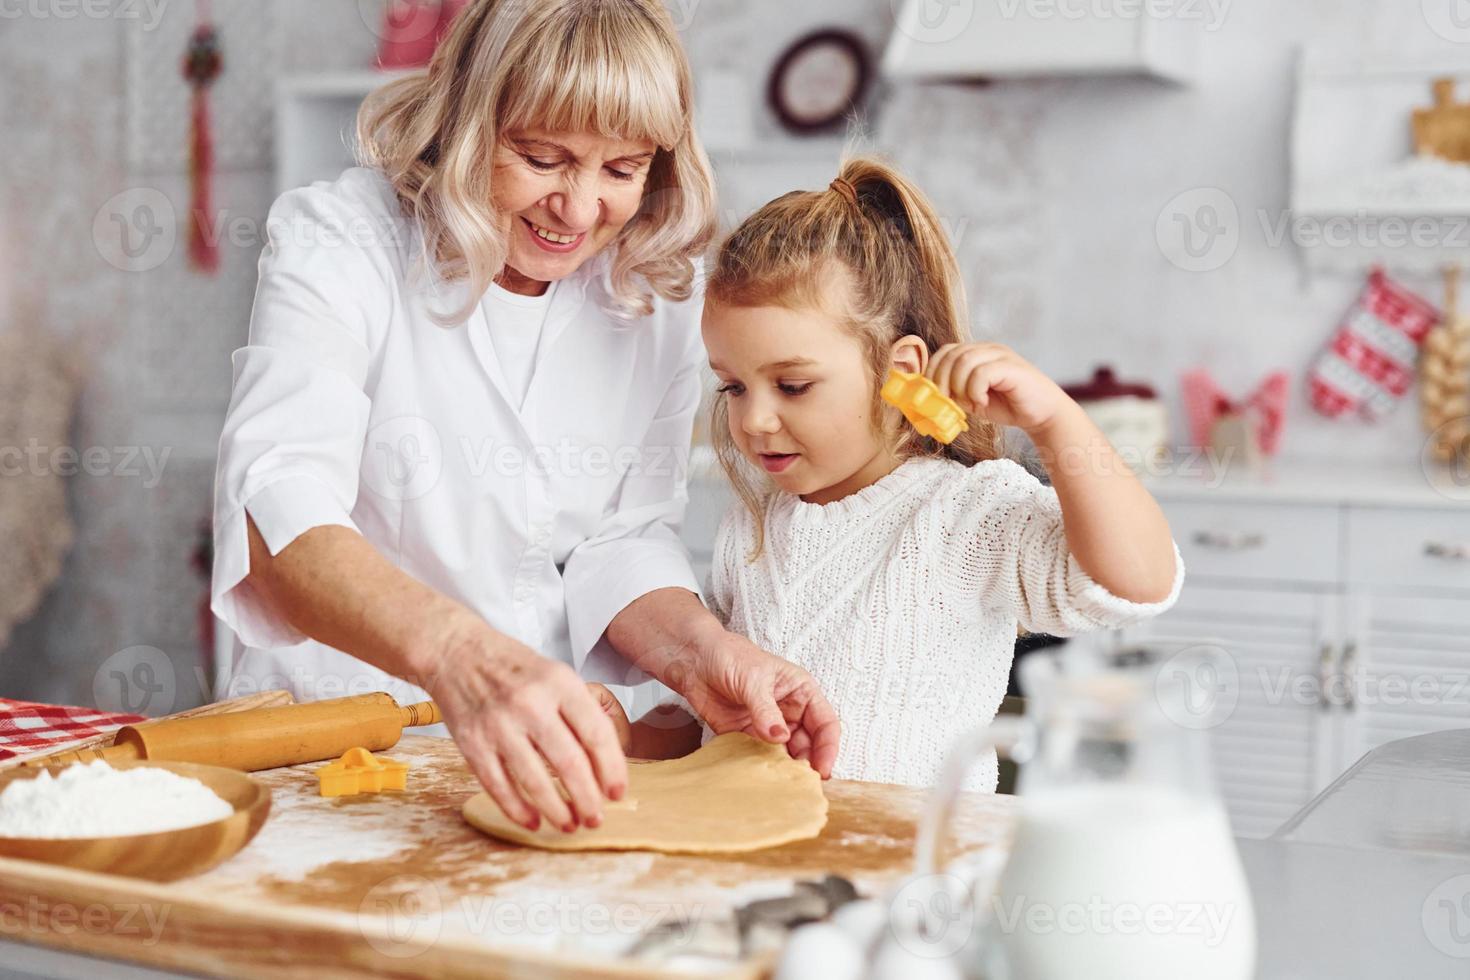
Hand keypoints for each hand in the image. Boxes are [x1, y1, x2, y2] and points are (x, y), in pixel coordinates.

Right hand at [424, 624, 627, 833]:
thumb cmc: (512, 666)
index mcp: (559, 683)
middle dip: (588, 799)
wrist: (457, 652)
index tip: (617, 792)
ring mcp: (499, 725)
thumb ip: (579, 712)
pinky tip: (533, 821)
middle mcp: (530, 704)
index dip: (612, 769)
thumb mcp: (555, 674)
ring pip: (535, 782)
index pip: (597, 733)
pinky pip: (499, 787)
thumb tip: (604, 762)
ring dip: (557, 811)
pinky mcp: (472, 744)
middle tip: (597, 818)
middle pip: (570, 763)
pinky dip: (518, 810)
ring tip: (570, 825)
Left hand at [669, 630, 840, 778]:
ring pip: (785, 755)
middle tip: (802, 784)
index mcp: (801, 692)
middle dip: (808, 765)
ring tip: (781, 784)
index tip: (823, 769)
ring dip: (784, 770)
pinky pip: (759, 758)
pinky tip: (758, 777)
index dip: (828, 748)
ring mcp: (768, 727)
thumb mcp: (753, 679)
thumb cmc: (730, 656)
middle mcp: (789, 712)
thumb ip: (765, 709)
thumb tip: (780, 737)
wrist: (695, 660)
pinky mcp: (746, 737)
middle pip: (809, 745)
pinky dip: (760, 769)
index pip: (825, 724)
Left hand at [927, 342, 1072, 433]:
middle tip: (949, 402)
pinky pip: (981, 373)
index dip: (933, 371)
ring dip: (960, 387)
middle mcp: (988, 349)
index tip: (932, 394)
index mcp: (977, 352)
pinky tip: (982, 402)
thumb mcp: (972, 399)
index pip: (945, 351)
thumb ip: (954, 392)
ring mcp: (1000, 355)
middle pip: (951, 354)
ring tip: (971, 403)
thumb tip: (930, 395)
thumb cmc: (1007, 406)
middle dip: (942, 381)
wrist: (1042, 414)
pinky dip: (975, 391)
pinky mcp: (1011, 367)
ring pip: (964, 361)